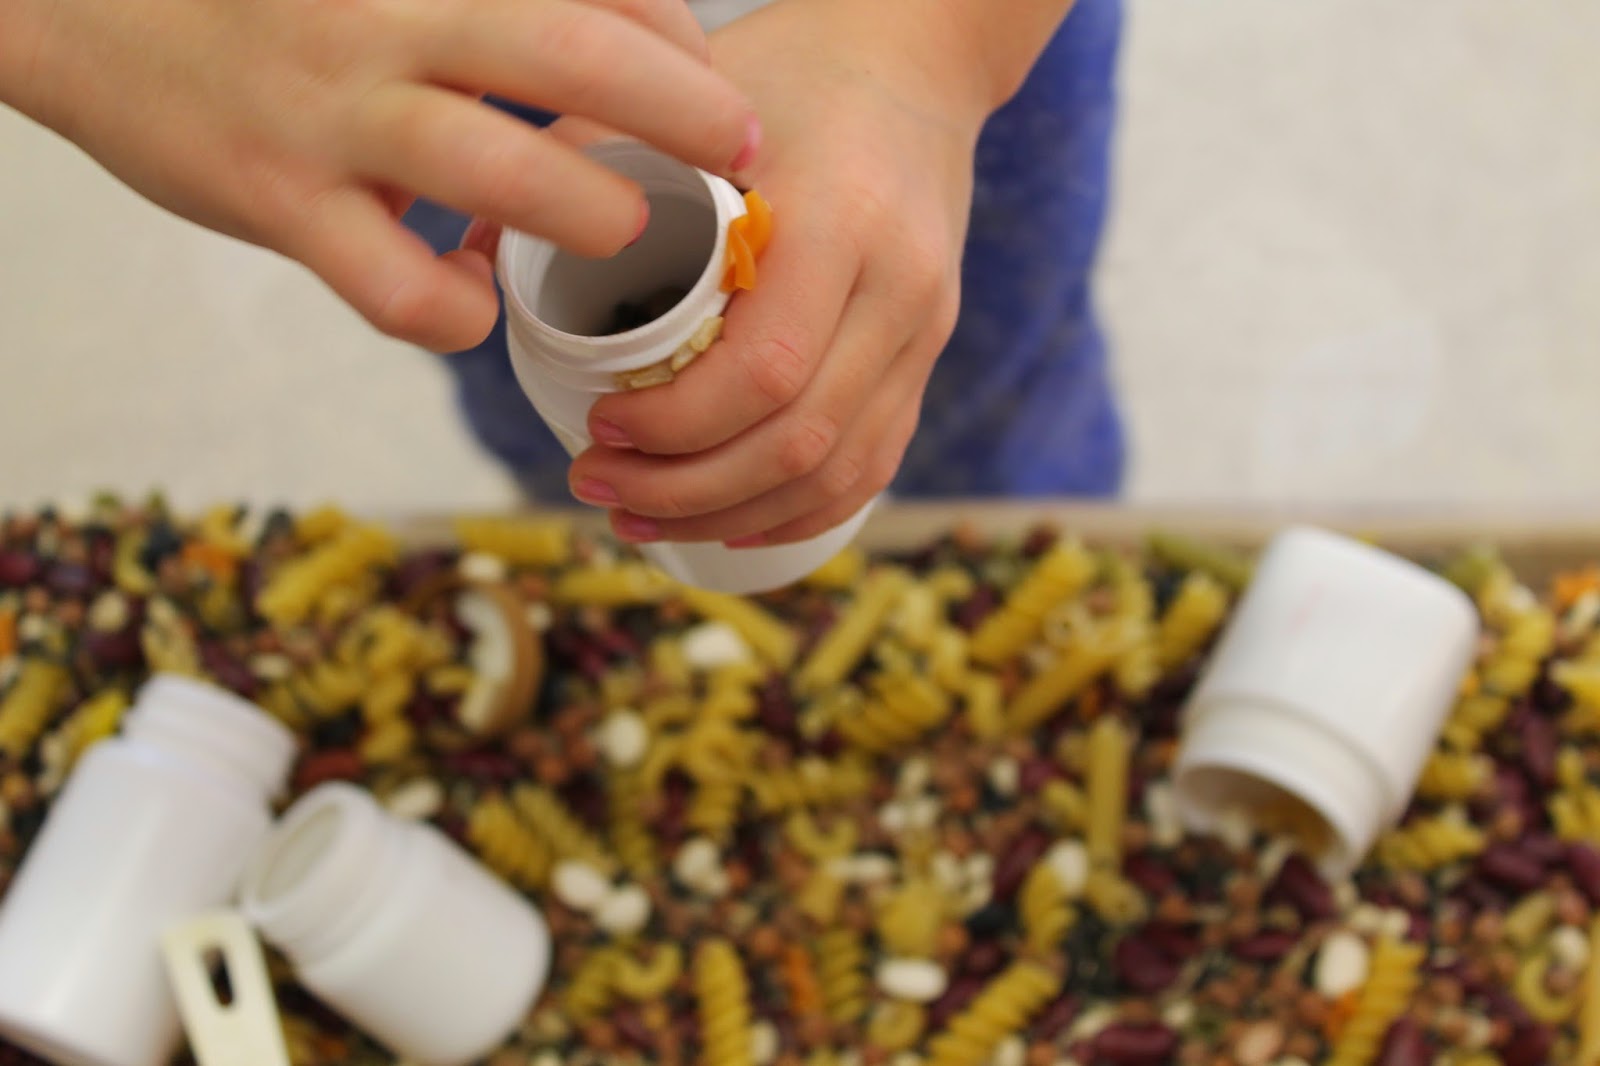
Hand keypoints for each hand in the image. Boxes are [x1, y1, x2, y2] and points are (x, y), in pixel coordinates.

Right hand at [3, 0, 757, 351]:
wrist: (82, 6)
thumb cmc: (271, 0)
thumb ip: (486, 11)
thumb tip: (622, 40)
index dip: (673, 44)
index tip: (718, 90)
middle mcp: (386, 23)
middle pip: (569, 55)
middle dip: (681, 110)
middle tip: (746, 153)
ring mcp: (331, 114)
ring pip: (493, 169)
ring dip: (583, 207)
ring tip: (626, 229)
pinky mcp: (276, 200)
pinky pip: (392, 282)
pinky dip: (452, 310)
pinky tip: (471, 306)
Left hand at [565, 0, 994, 547]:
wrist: (911, 62)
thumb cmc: (787, 73)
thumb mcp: (687, 95)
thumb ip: (587, 155)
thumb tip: (476, 244)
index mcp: (843, 218)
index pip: (764, 368)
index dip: (675, 424)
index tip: (597, 426)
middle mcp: (899, 285)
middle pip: (799, 439)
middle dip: (687, 489)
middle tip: (597, 486)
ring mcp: (924, 328)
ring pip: (838, 469)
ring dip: (733, 513)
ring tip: (643, 517)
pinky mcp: (927, 355)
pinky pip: (874, 463)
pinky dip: (799, 509)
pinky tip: (733, 521)